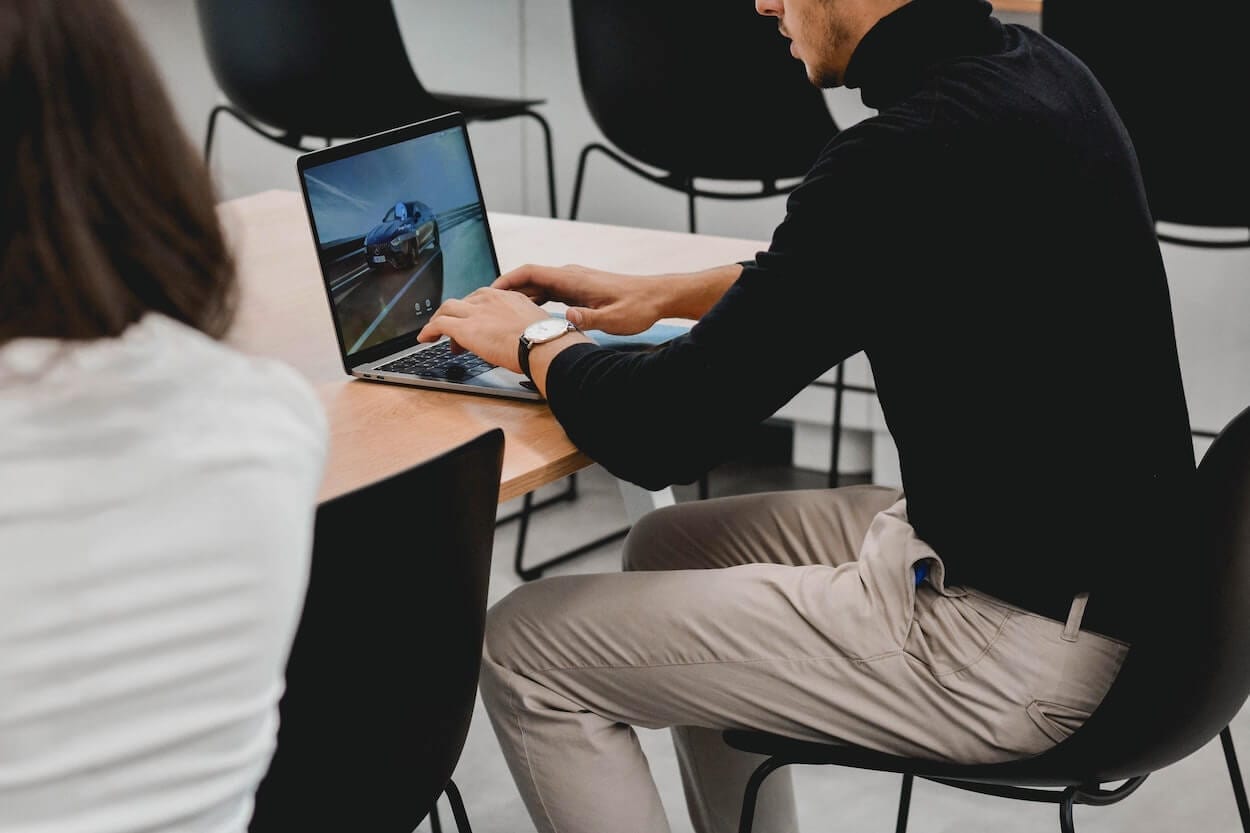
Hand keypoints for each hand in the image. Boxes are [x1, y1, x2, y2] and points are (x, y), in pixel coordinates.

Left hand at [417, 288, 548, 372]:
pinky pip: (439, 324)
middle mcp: (490, 299)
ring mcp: (476, 312)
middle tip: (455, 335)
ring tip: (434, 334)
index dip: (473, 313)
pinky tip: (424, 339)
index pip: (481, 299)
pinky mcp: (465, 327)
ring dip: (439, 321)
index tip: (474, 326)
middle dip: (457, 318)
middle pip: (463, 302)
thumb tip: (516, 338)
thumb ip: (520, 325)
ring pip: (447, 309)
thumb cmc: (546, 341)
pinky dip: (429, 330)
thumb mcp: (534, 324)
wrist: (544, 344)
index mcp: (508, 297)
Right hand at [493, 263, 664, 334]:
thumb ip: (588, 319)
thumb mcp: (614, 319)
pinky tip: (527, 316)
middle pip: (529, 280)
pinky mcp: (578, 291)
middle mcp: (569, 276)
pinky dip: (534, 301)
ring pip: (537, 287)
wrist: (655, 297)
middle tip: (486, 307)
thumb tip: (566, 318)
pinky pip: (548, 293)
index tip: (489, 292)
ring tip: (500, 314)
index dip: (507, 280)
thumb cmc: (637, 306)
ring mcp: (573, 282)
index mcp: (572, 279)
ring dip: (519, 297)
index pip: (530, 272)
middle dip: (506, 291)